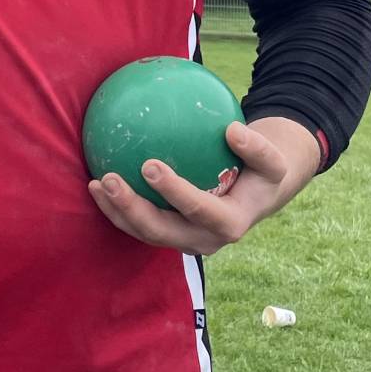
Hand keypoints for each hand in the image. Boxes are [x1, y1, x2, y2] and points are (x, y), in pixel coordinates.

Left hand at [88, 116, 321, 257]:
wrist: (258, 197)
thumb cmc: (263, 173)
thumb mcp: (275, 161)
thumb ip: (258, 148)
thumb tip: (232, 130)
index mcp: (230, 224)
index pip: (198, 210)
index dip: (174, 192)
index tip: (149, 165)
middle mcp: (204, 240)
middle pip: (161, 231)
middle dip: (132, 209)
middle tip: (108, 179)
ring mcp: (184, 241)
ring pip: (144, 233)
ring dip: (116, 211)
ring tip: (95, 183)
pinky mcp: (169, 236)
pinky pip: (138, 225)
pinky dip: (116, 209)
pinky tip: (96, 184)